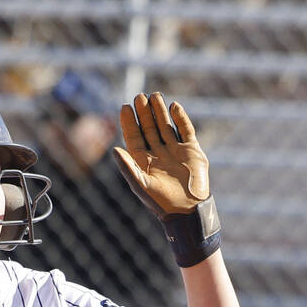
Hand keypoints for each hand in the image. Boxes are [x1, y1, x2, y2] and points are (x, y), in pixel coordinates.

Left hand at [113, 93, 209, 217]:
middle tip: (139, 97)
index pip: (134, 138)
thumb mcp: (142, 185)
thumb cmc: (161, 202)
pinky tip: (174, 106)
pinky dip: (181, 118)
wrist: (189, 210)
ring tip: (155, 96)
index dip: (129, 123)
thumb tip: (114, 150)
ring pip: (166, 126)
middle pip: (149, 128)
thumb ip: (128, 168)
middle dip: (145, 113)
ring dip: (160, 112)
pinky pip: (185, 130)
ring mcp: (175, 151)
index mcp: (144, 162)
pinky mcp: (192, 151)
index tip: (125, 107)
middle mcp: (159, 154)